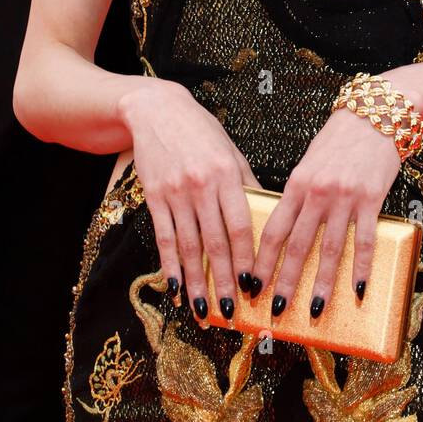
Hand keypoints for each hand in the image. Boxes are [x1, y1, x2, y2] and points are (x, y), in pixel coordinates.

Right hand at [120, 81, 259, 322]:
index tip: (252, 286)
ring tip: (203, 309)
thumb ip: (246, 184)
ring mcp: (175, 192)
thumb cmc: (201, 132)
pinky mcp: (154, 196)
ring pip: (188, 246)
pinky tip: (175, 286)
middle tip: (230, 311)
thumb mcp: (231, 151)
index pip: (240, 225)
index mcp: (227, 174)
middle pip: (215, 242)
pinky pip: (163, 237)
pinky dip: (169, 265)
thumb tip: (268, 216)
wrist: (157, 110)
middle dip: (223, 280)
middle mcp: (201, 185)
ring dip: (196, 281)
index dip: (246, 259)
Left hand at [248, 105, 401, 317]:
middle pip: (297, 246)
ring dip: (322, 283)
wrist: (377, 114)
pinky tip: (359, 290)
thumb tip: (285, 225)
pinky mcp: (371, 199)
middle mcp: (317, 192)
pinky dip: (361, 268)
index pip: (272, 230)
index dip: (261, 261)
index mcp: (296, 183)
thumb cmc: (340, 138)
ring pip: (329, 249)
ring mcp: (344, 197)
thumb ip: (298, 192)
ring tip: (316, 309)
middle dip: (285, 282)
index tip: (252, 285)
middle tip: (276, 311)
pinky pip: (364, 241)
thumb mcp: (309, 162)